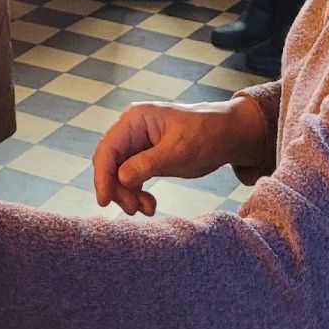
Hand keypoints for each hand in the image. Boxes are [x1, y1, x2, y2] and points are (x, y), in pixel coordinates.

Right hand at [92, 97, 270, 216]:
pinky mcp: (145, 157)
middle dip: (118, 189)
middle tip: (134, 209)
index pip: (108, 148)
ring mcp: (137, 143)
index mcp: (135, 119)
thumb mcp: (178, 151)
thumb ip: (148, 164)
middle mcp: (131, 129)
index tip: (104, 200)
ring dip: (128, 194)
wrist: (226, 135)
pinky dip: (137, 193)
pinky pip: (131, 178)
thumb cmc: (206, 134)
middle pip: (110, 163)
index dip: (102, 175)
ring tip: (147, 209)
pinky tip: (149, 205)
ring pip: (119, 174)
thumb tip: (120, 178)